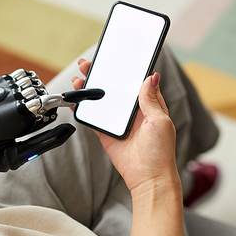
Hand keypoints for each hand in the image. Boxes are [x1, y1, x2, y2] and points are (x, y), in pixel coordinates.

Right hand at [72, 59, 177, 192]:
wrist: (147, 178)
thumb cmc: (160, 152)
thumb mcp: (160, 121)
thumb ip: (151, 99)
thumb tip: (152, 76)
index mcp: (148, 105)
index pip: (133, 81)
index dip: (122, 69)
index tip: (112, 58)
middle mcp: (131, 111)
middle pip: (113, 88)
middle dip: (100, 75)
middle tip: (87, 65)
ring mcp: (117, 121)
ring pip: (100, 100)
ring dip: (89, 90)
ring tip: (78, 80)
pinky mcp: (106, 133)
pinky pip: (92, 118)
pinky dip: (83, 109)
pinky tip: (75, 101)